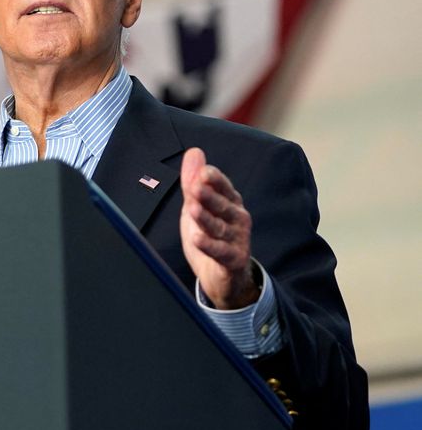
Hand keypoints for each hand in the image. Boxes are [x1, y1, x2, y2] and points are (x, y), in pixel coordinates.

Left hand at [179, 147, 257, 308]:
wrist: (223, 277)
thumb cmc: (211, 236)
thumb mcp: (197, 207)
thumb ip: (193, 182)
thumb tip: (194, 152)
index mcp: (230, 203)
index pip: (224, 188)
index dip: (215, 180)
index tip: (204, 172)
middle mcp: (237, 219)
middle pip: (223, 206)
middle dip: (210, 196)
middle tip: (196, 187)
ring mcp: (237, 240)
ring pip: (220, 228)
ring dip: (206, 218)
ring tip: (192, 209)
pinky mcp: (233, 260)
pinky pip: (221, 252)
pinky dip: (209, 246)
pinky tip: (197, 238)